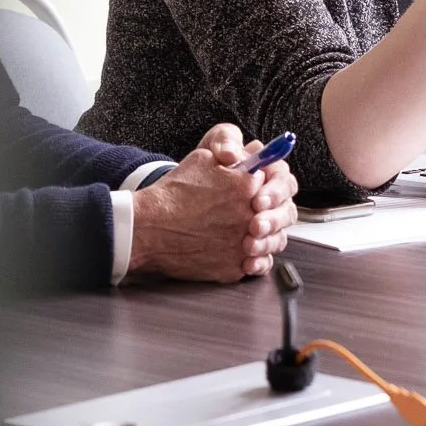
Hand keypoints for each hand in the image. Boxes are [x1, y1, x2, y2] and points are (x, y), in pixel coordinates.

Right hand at [130, 126, 295, 281]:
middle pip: (276, 215)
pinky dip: (251, 259)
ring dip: (264, 237)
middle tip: (256, 211)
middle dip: (268, 212)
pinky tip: (240, 250)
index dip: (267, 185)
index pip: (273, 182)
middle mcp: (251, 217)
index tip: (261, 188)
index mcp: (247, 186)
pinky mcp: (233, 268)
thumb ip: (233, 157)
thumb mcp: (203, 159)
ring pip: (271, 243)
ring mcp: (243, 245)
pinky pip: (255, 265)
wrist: (149, 228)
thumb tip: (252, 157)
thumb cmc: (172, 195)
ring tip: (250, 232)